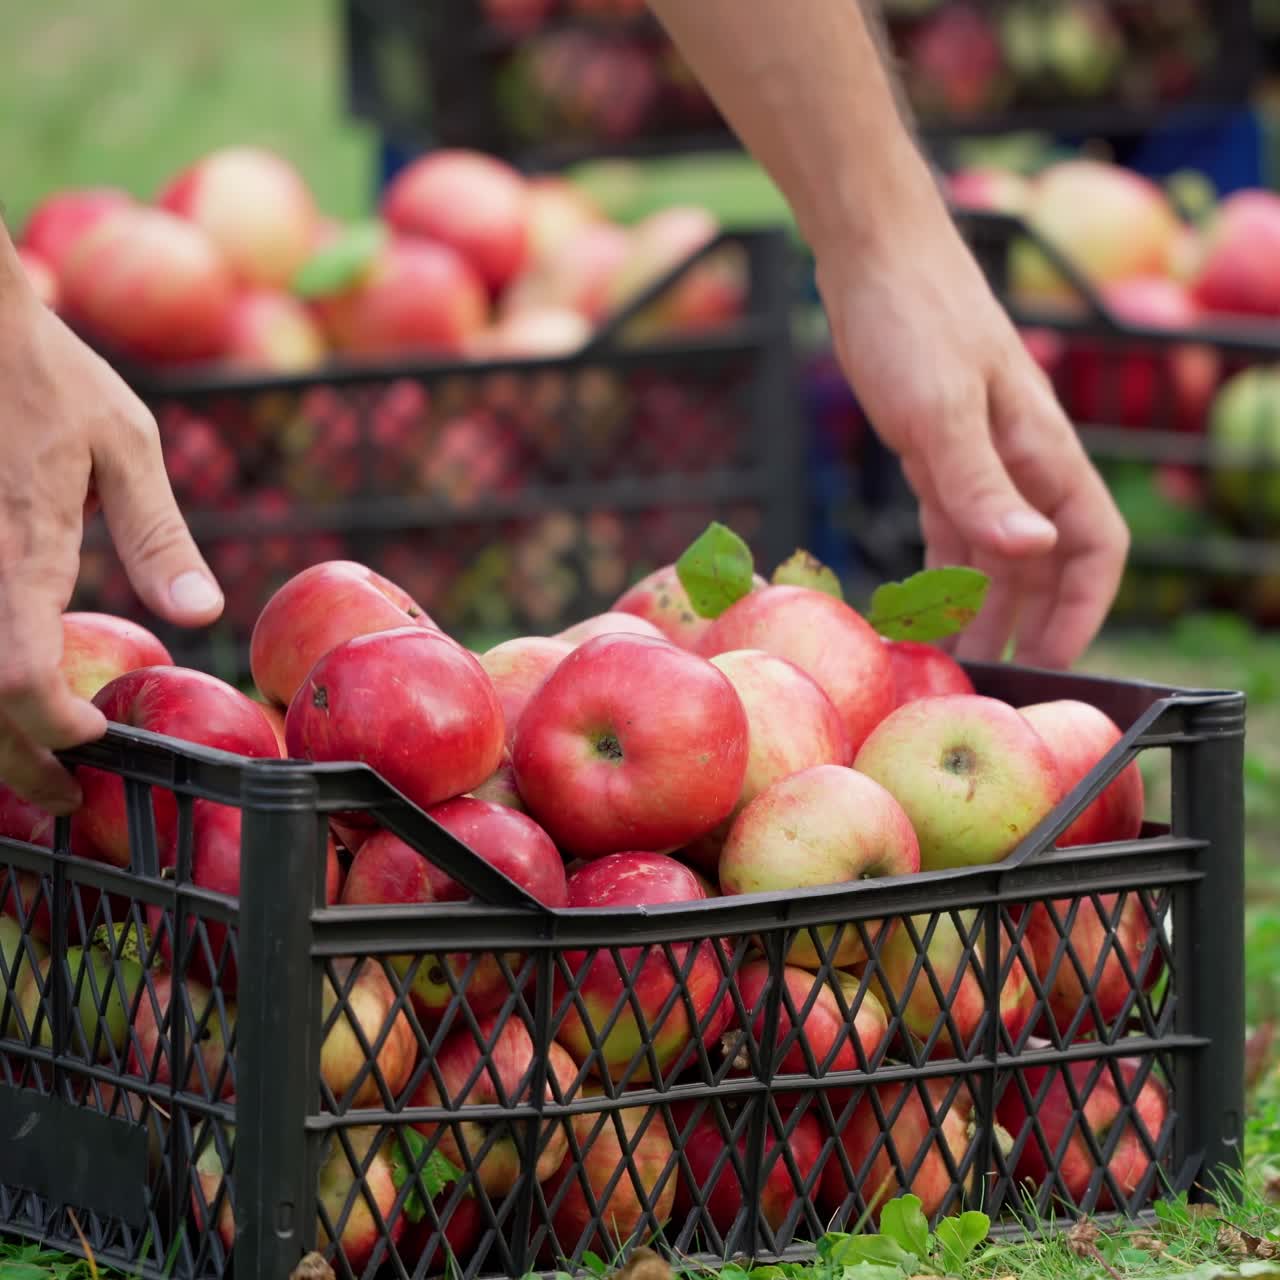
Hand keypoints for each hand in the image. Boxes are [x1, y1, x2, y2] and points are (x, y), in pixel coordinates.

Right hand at [0, 275, 223, 812]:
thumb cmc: (43, 372)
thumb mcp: (124, 445)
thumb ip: (158, 536)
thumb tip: (204, 615)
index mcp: (20, 545)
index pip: (21, 676)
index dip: (52, 730)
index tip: (95, 740)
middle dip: (15, 761)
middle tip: (60, 792)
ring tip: (26, 766)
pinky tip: (1, 700)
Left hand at [817, 201, 1128, 669]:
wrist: (872, 254)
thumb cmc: (914, 319)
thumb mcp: (943, 411)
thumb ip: (984, 485)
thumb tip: (1033, 552)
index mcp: (1043, 452)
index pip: (1093, 545)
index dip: (1083, 608)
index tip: (1052, 661)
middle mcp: (1020, 461)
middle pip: (1045, 560)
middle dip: (1026, 622)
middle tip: (992, 677)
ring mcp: (979, 457)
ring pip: (995, 550)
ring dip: (980, 605)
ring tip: (954, 658)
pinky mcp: (934, 450)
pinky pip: (952, 527)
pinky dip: (942, 570)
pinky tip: (923, 604)